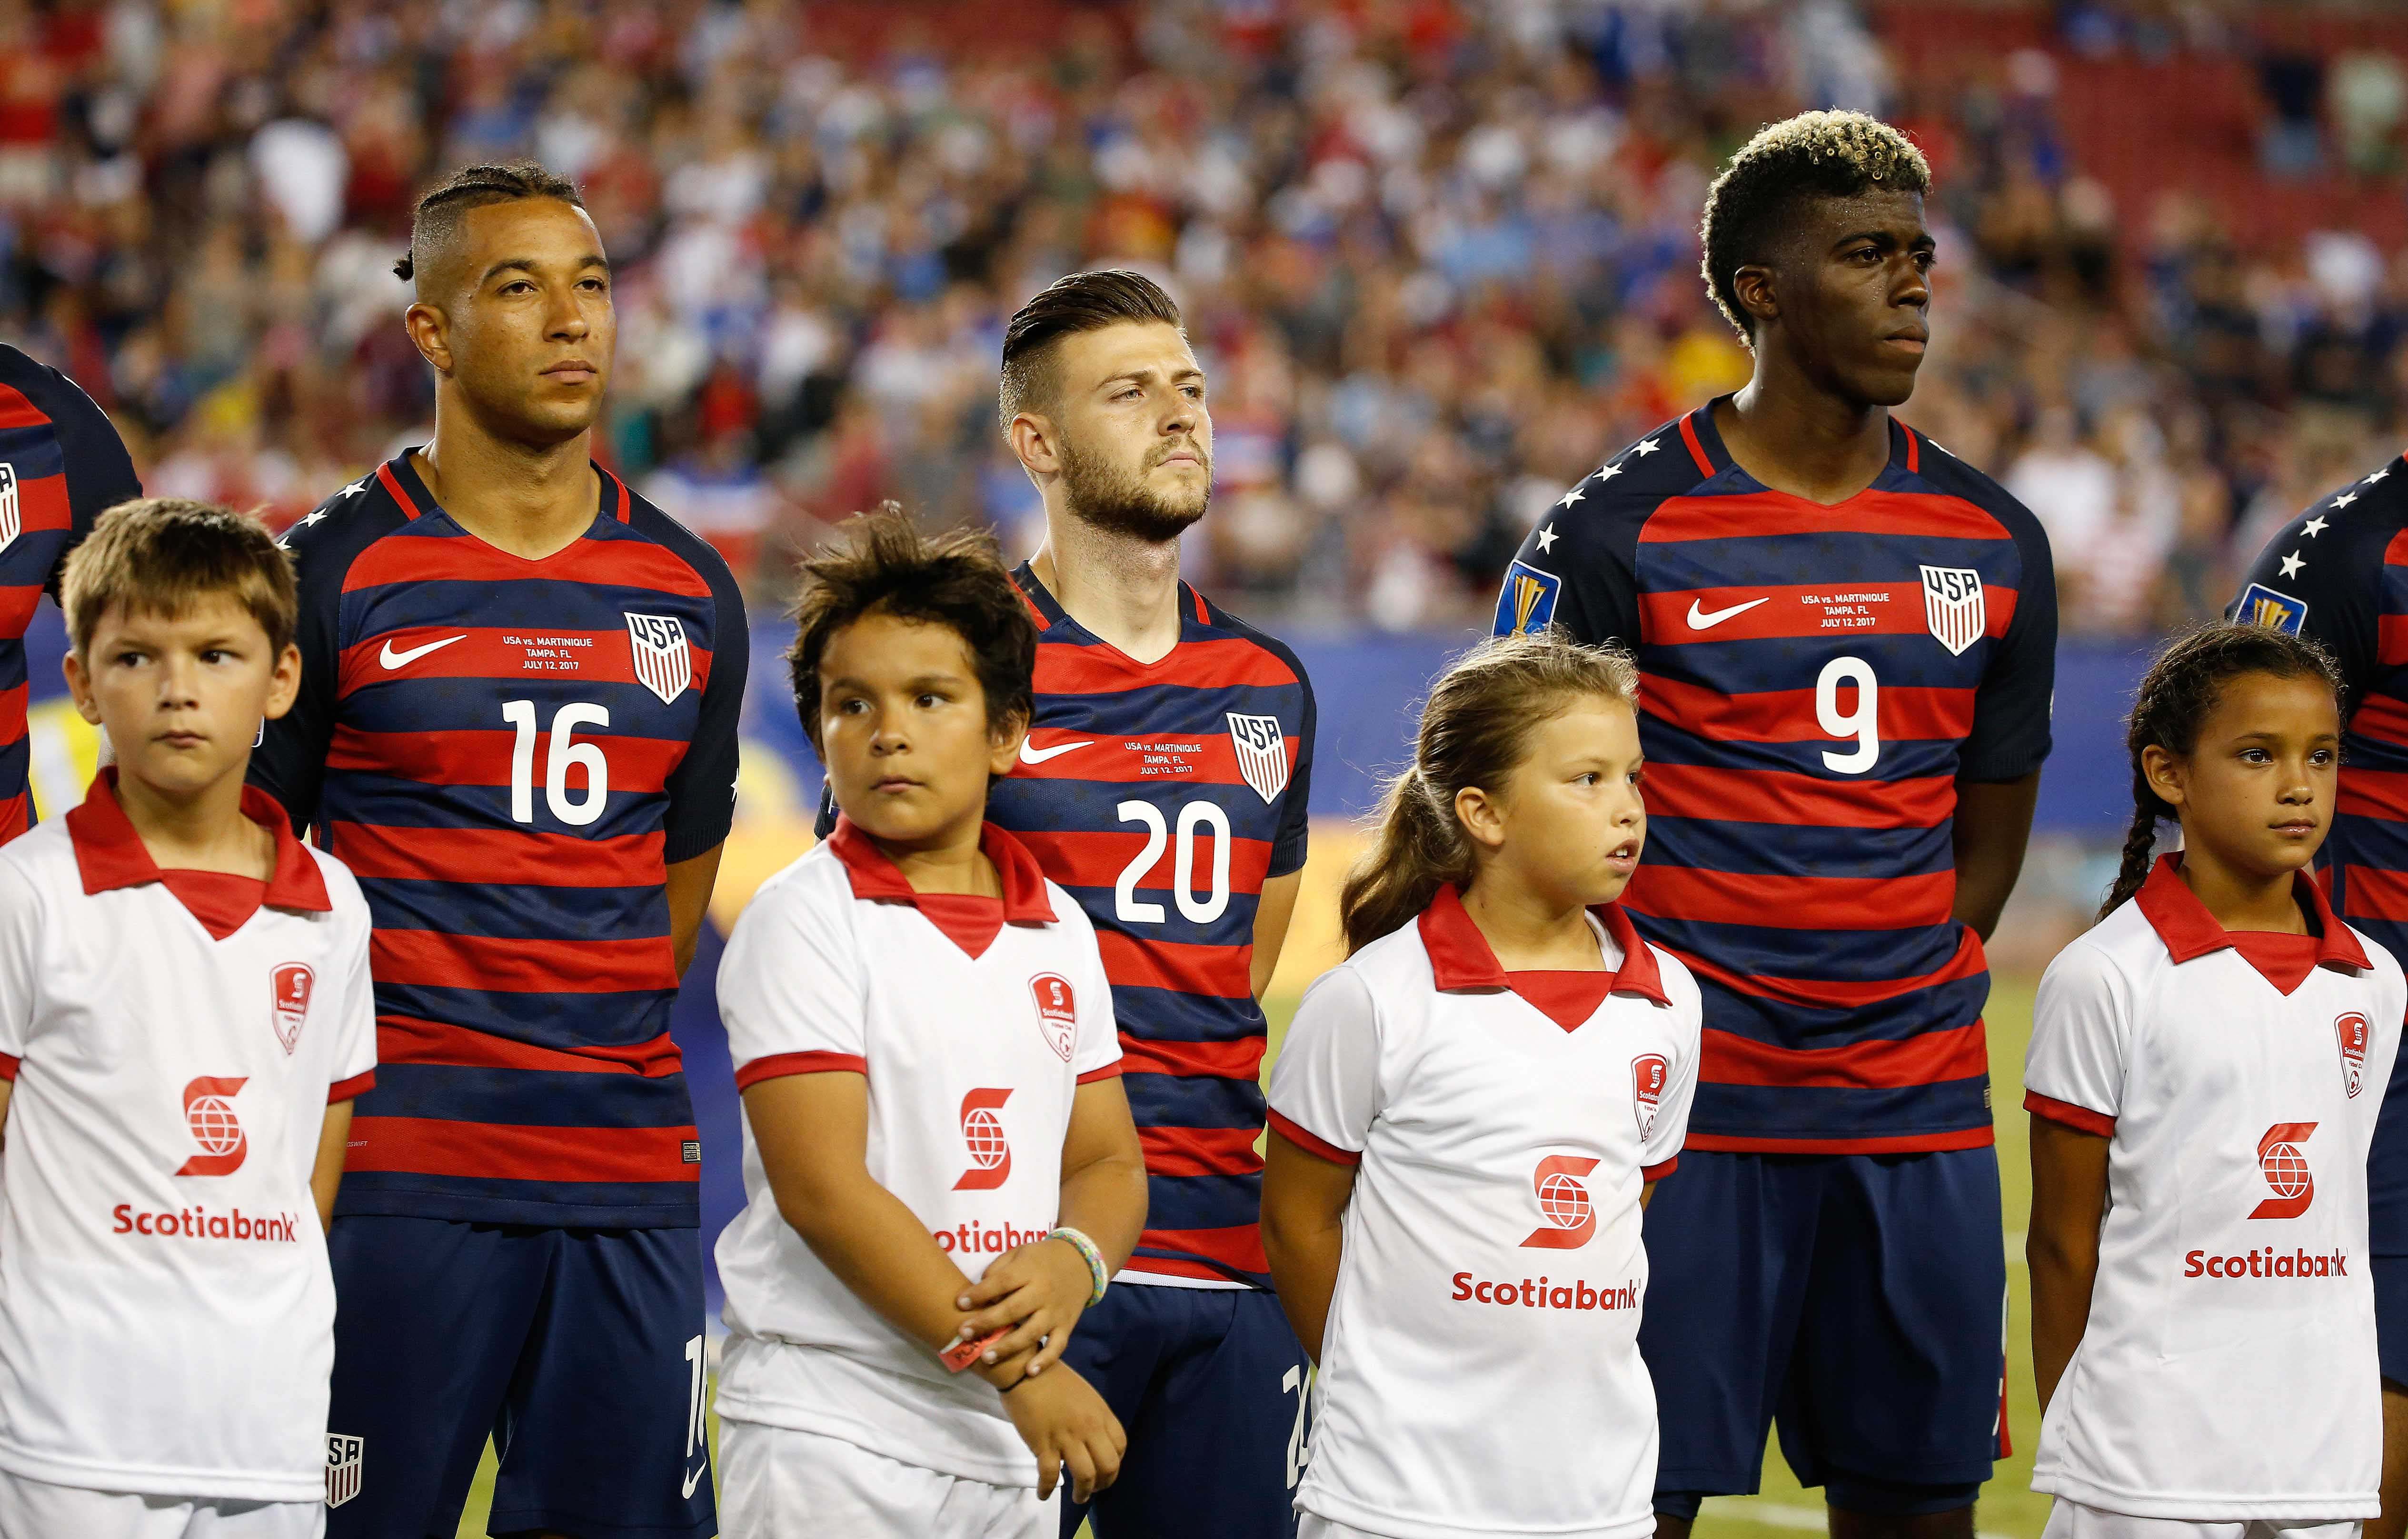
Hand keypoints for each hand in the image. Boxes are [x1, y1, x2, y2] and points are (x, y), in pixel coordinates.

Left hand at [954, 1235, 1093, 1376]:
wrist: (1081, 1261)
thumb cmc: (1041, 1259)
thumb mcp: (1019, 1253)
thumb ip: (998, 1269)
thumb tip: (977, 1292)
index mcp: (1029, 1270)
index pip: (1001, 1282)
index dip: (980, 1293)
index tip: (959, 1303)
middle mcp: (1042, 1291)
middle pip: (1013, 1309)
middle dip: (986, 1322)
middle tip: (963, 1333)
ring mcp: (1055, 1311)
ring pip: (1031, 1332)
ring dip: (1008, 1346)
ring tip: (985, 1357)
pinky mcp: (1066, 1326)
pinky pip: (1057, 1346)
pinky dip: (1045, 1360)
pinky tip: (1029, 1372)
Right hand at [1001, 1363, 1123, 1501]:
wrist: (1024, 1370)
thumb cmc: (1052, 1379)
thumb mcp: (1084, 1394)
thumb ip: (1092, 1417)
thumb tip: (1093, 1441)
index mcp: (1100, 1413)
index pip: (1120, 1446)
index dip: (1115, 1463)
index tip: (1105, 1471)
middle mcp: (1088, 1426)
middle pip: (1109, 1465)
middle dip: (1104, 1483)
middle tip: (1094, 1489)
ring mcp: (1067, 1436)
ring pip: (1085, 1476)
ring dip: (1083, 1493)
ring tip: (1078, 1497)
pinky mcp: (1043, 1443)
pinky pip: (1050, 1475)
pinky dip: (1046, 1489)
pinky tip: (1043, 1494)